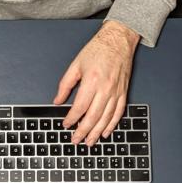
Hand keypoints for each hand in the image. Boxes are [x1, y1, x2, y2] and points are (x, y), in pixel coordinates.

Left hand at [53, 21, 139, 145]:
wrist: (118, 40)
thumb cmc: (97, 50)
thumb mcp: (75, 65)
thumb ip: (65, 85)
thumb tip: (57, 101)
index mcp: (92, 81)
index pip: (80, 106)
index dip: (71, 118)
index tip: (65, 125)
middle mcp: (105, 88)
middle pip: (93, 116)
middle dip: (83, 131)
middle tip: (75, 140)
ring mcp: (116, 91)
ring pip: (106, 118)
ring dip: (97, 132)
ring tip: (89, 142)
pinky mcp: (123, 92)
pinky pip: (119, 112)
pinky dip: (112, 124)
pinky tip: (105, 132)